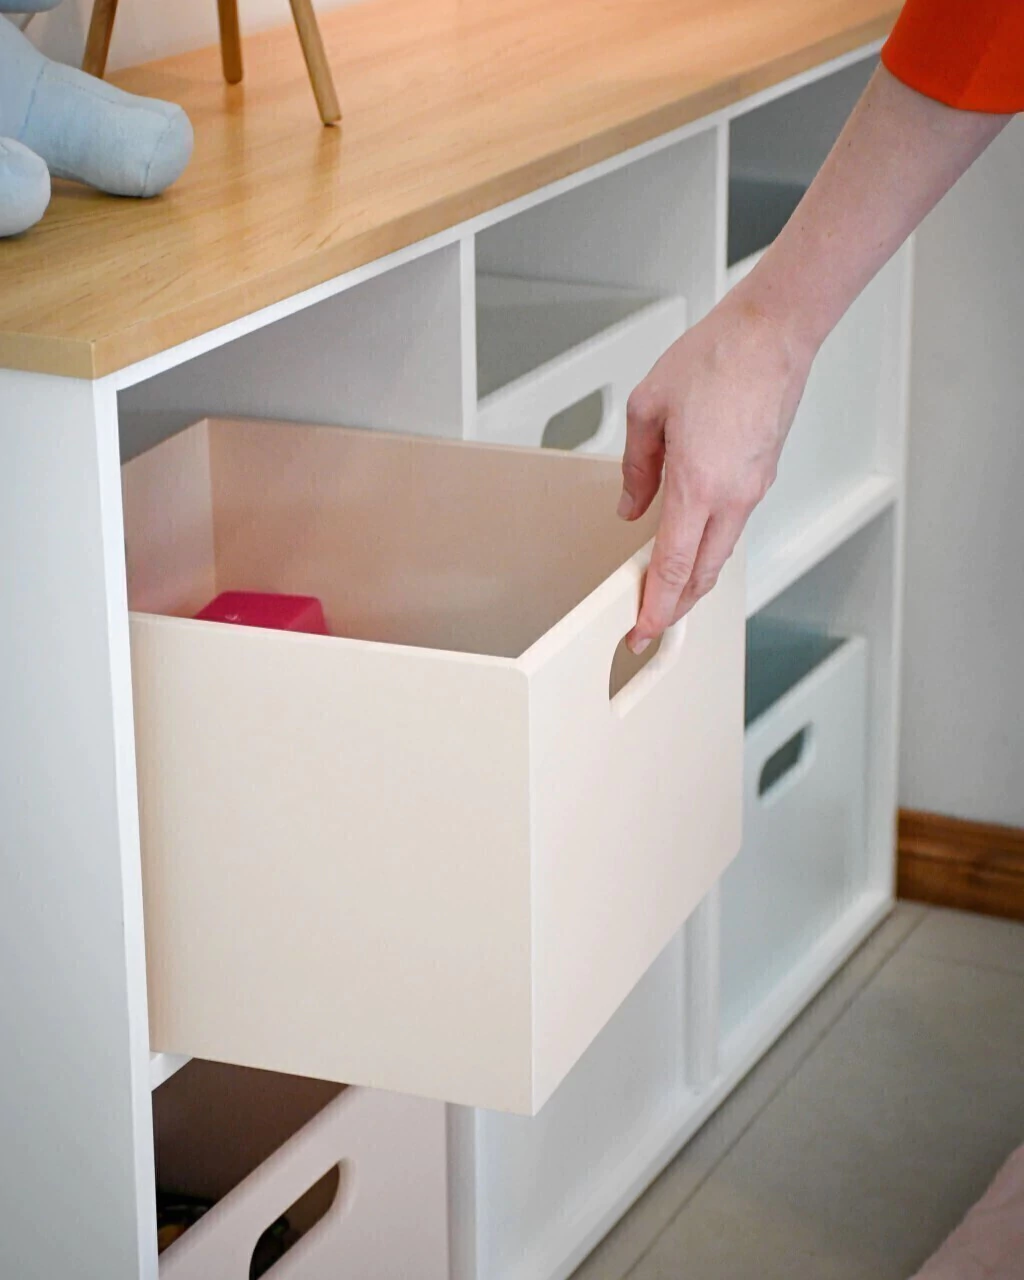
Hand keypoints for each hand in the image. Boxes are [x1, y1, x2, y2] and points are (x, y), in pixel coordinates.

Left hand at [619, 292, 814, 652]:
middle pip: (702, 576)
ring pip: (720, 555)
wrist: (773, 333)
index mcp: (698, 485)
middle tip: (648, 627)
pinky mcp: (762, 477)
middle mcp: (732, 497)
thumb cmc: (718, 358)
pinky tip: (692, 549)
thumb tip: (631, 506)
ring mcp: (752, 490)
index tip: (640, 630)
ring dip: (693, 582)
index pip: (673, 567)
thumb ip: (636, 468)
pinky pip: (731, 528)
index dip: (655, 607)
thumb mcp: (648, 409)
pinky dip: (709, 550)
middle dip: (674, 609)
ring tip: (667, 596)